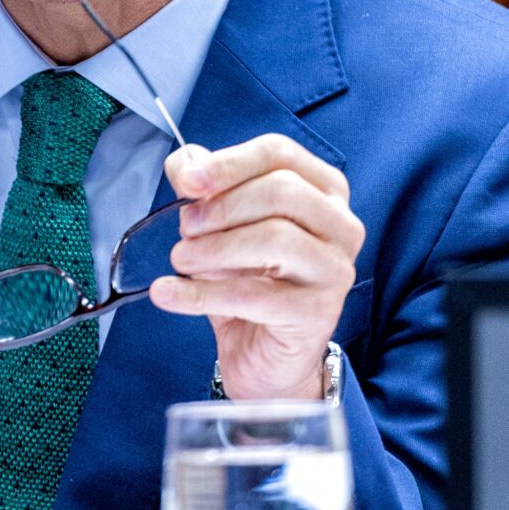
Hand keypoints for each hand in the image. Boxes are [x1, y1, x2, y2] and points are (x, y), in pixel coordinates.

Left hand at [149, 134, 362, 400]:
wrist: (266, 354)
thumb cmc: (250, 279)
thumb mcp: (222, 226)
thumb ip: (206, 188)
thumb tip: (184, 163)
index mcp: (324, 190)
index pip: (279, 154)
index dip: (229, 162)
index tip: (186, 180)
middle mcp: (341, 225)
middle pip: (281, 191)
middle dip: (221, 206)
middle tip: (185, 229)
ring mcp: (335, 269)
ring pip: (274, 238)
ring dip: (213, 248)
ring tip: (182, 259)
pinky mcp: (317, 313)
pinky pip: (252, 294)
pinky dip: (200, 293)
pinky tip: (167, 293)